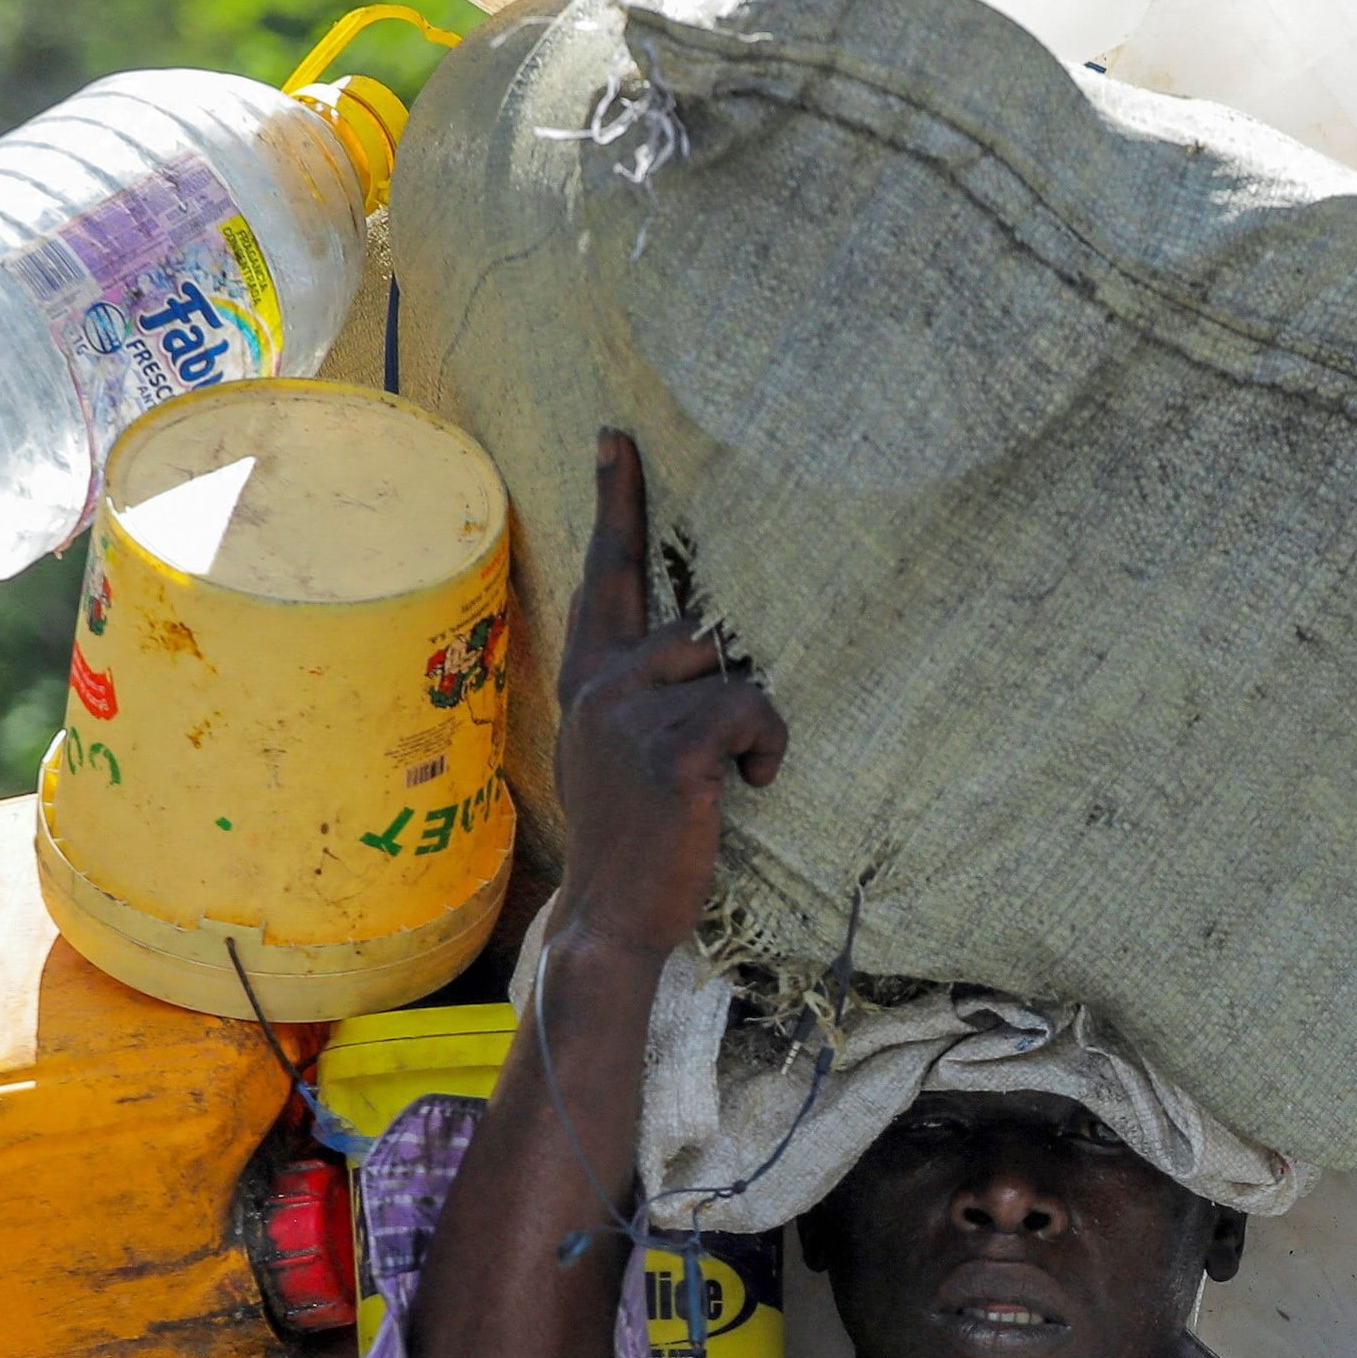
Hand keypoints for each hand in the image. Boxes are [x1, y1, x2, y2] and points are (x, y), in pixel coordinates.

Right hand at [551, 430, 786, 956]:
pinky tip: (747, 789)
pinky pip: (753, 711)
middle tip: (723, 749)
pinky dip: (767, 750)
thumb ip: (635, 693)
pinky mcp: (672, 751)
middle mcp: (602, 685)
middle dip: (728, 687)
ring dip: (750, 727)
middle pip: (699, 629)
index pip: (605, 576)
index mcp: (589, 681)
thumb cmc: (632, 841)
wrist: (609, 920)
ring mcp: (631, 715)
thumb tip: (697, 651)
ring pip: (732, 672)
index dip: (616, 503)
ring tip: (728, 782)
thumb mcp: (613, 752)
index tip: (616, 438)